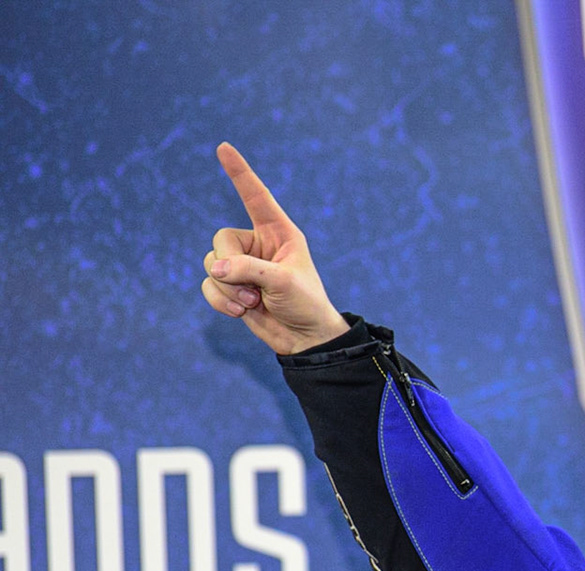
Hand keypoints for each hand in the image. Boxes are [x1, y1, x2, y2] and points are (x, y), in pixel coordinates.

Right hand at [201, 142, 349, 354]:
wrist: (305, 339)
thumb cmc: (305, 304)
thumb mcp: (283, 282)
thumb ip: (247, 269)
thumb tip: (213, 268)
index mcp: (279, 233)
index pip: (256, 197)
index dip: (239, 172)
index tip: (223, 147)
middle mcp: (258, 245)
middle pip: (221, 240)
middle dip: (230, 266)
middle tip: (253, 289)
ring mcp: (242, 266)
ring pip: (210, 263)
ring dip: (227, 288)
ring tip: (253, 302)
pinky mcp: (231, 287)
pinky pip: (208, 285)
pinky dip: (220, 301)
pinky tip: (241, 313)